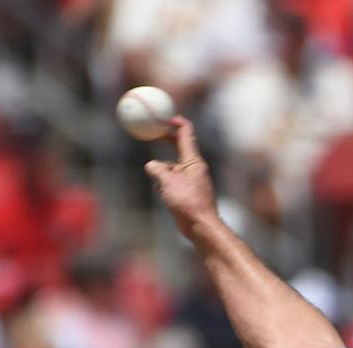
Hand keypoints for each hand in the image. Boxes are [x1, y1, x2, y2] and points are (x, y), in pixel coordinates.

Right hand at [144, 117, 217, 237]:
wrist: (201, 227)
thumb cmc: (187, 203)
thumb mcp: (166, 182)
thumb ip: (157, 169)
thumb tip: (151, 165)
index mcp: (193, 160)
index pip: (187, 133)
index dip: (176, 122)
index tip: (165, 116)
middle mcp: (195, 167)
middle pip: (180, 146)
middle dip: (167, 138)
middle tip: (155, 131)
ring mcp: (192, 180)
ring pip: (172, 167)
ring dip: (162, 172)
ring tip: (164, 189)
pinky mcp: (189, 192)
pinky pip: (172, 182)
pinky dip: (165, 185)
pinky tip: (166, 198)